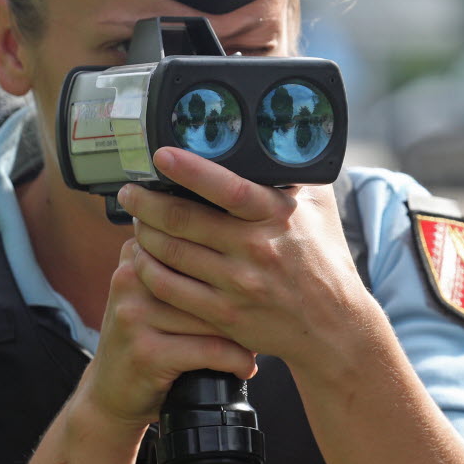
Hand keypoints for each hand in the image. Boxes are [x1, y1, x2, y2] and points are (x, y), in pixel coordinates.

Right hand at [80, 236, 257, 430]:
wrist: (109, 395)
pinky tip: (244, 367)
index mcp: (135, 254)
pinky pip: (209, 349)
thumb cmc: (146, 341)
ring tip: (258, 343)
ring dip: (245, 334)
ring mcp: (134, 314)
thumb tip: (245, 245)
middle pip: (208, 277)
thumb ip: (177, 265)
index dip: (232, 264)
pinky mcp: (145, 352)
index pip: (197, 243)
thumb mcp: (152, 294)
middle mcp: (131, 278)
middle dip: (242, 300)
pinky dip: (236, 360)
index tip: (255, 283)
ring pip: (213, 314)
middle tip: (266, 316)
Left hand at [117, 147, 384, 375]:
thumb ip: (295, 173)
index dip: (190, 170)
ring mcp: (237, 285)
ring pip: (170, 254)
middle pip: (184, 221)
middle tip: (130, 191)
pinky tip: (142, 258)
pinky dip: (148, 270)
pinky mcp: (223, 314)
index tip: (161, 155)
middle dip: (146, 203)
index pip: (229, 188)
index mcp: (278, 216)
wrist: (333, 326)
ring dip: (143, 234)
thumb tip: (273, 137)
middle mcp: (256, 250)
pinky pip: (170, 290)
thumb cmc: (324, 259)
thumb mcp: (319, 208)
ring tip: (136, 220)